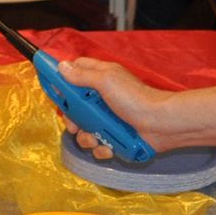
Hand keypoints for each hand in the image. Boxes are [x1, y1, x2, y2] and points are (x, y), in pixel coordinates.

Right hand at [56, 57, 173, 156]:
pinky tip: (108, 146)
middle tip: (75, 123)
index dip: (62, 82)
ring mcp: (107, 119)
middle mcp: (101, 98)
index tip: (53, 92)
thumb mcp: (106, 81)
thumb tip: (61, 66)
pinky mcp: (114, 137)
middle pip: (74, 107)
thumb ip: (81, 75)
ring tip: (95, 138)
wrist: (161, 125)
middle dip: (72, 118)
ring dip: (85, 137)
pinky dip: (101, 148)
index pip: (73, 74)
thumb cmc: (135, 98)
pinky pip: (98, 144)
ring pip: (83, 129)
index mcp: (99, 78)